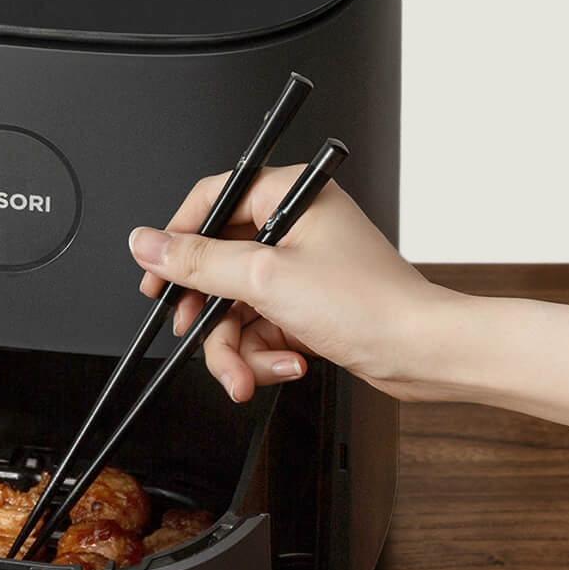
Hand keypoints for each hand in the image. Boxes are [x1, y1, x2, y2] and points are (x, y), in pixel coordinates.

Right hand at [127, 166, 448, 402]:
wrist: (422, 354)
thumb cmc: (371, 305)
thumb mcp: (266, 278)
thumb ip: (199, 261)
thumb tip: (146, 243)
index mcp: (291, 195)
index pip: (211, 201)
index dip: (176, 240)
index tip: (156, 274)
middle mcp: (294, 226)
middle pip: (216, 264)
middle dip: (208, 313)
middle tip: (194, 331)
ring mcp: (298, 268)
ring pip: (232, 307)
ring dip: (234, 348)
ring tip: (246, 374)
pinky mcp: (303, 306)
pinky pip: (256, 329)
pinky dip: (261, 355)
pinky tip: (285, 366)